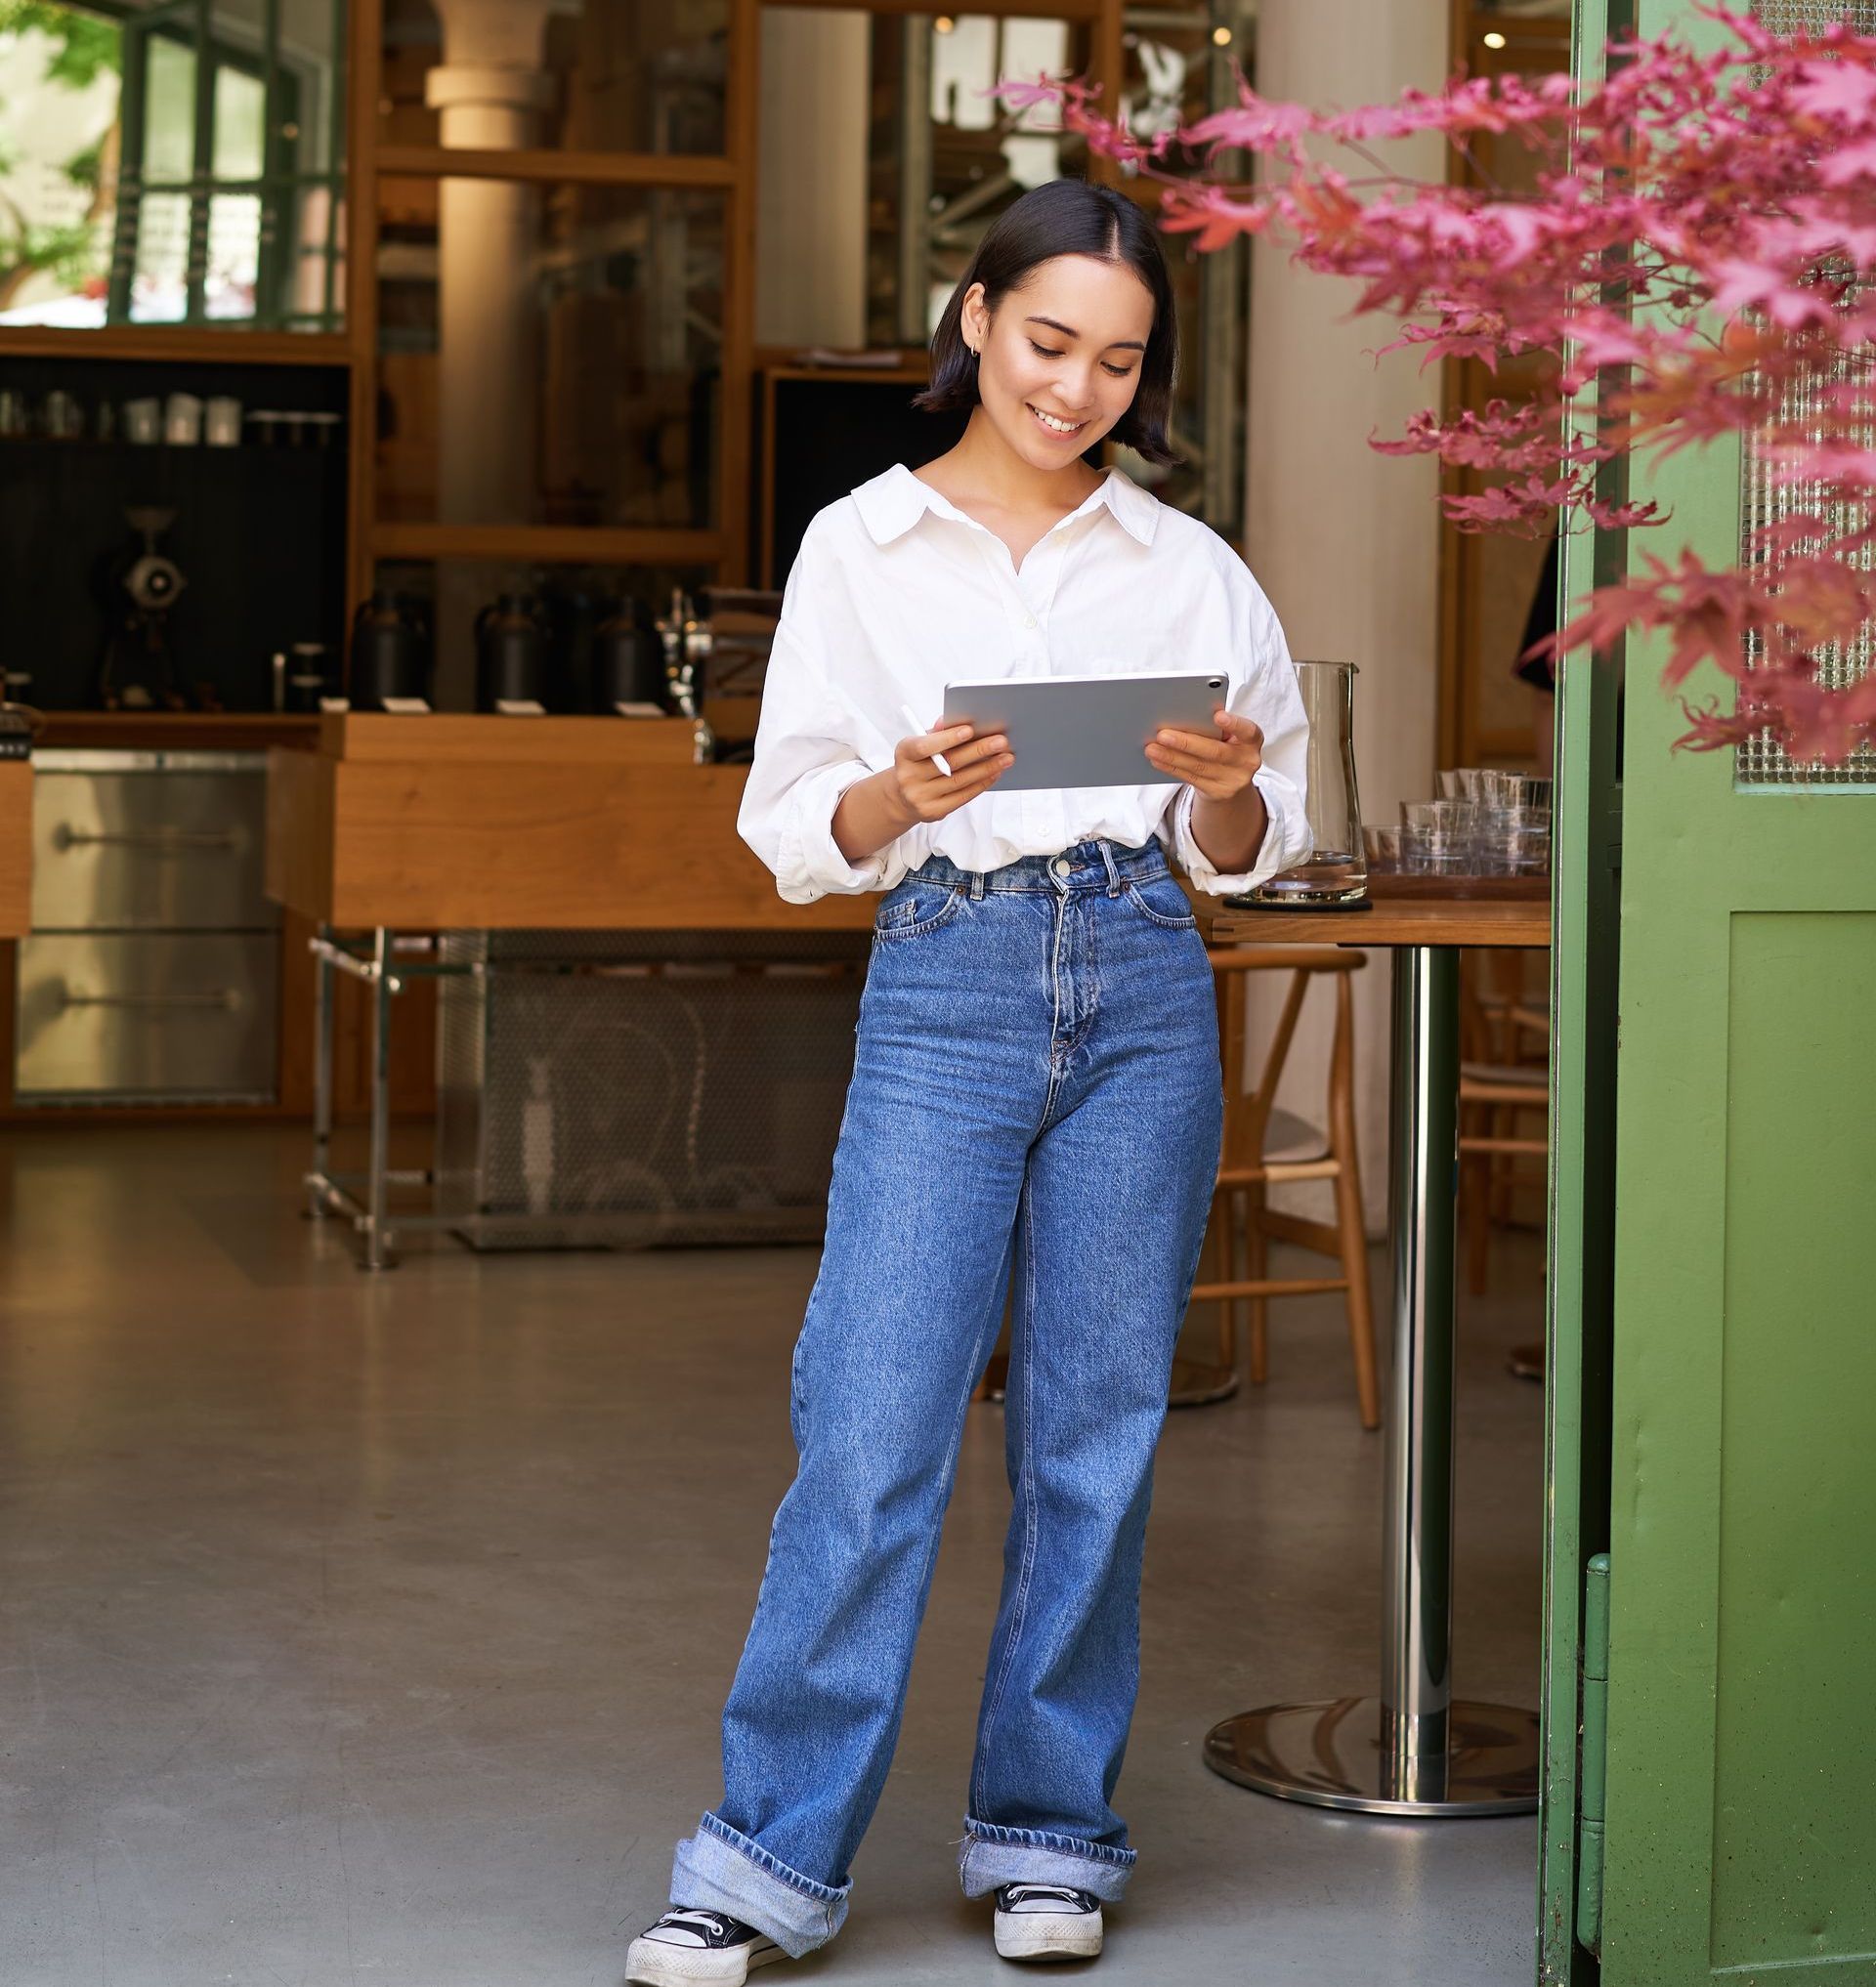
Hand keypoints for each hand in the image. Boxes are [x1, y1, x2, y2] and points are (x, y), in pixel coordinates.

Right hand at [884, 721, 1013, 826]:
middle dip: (978, 751)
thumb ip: (937, 733)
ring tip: (1006, 758)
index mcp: (904, 754)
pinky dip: (981, 784)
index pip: (924, 746)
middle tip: (1001, 742)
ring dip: (986, 768)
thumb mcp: (921, 744)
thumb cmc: (918, 763)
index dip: (947, 738)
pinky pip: (962, 797)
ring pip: (959, 781)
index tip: (970, 729)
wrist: (902, 797)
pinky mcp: (932, 812)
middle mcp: (908, 777)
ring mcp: (920, 797)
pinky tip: (995, 773)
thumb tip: (955, 721)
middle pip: (948, 763)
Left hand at [1143, 707, 1262, 800]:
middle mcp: (1247, 761)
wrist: (1232, 780)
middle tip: (1162, 734)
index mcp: (1252, 740)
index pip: (1248, 731)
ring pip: (1198, 767)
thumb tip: (1179, 716)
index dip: (1234, 724)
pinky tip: (1157, 760)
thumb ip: (1213, 727)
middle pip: (1215, 752)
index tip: (1217, 715)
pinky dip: (1171, 767)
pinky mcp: (1217, 793)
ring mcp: (1233, 780)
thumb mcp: (1229, 735)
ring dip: (1171, 757)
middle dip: (1186, 743)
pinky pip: (1190, 778)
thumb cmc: (1225, 745)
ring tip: (1151, 748)